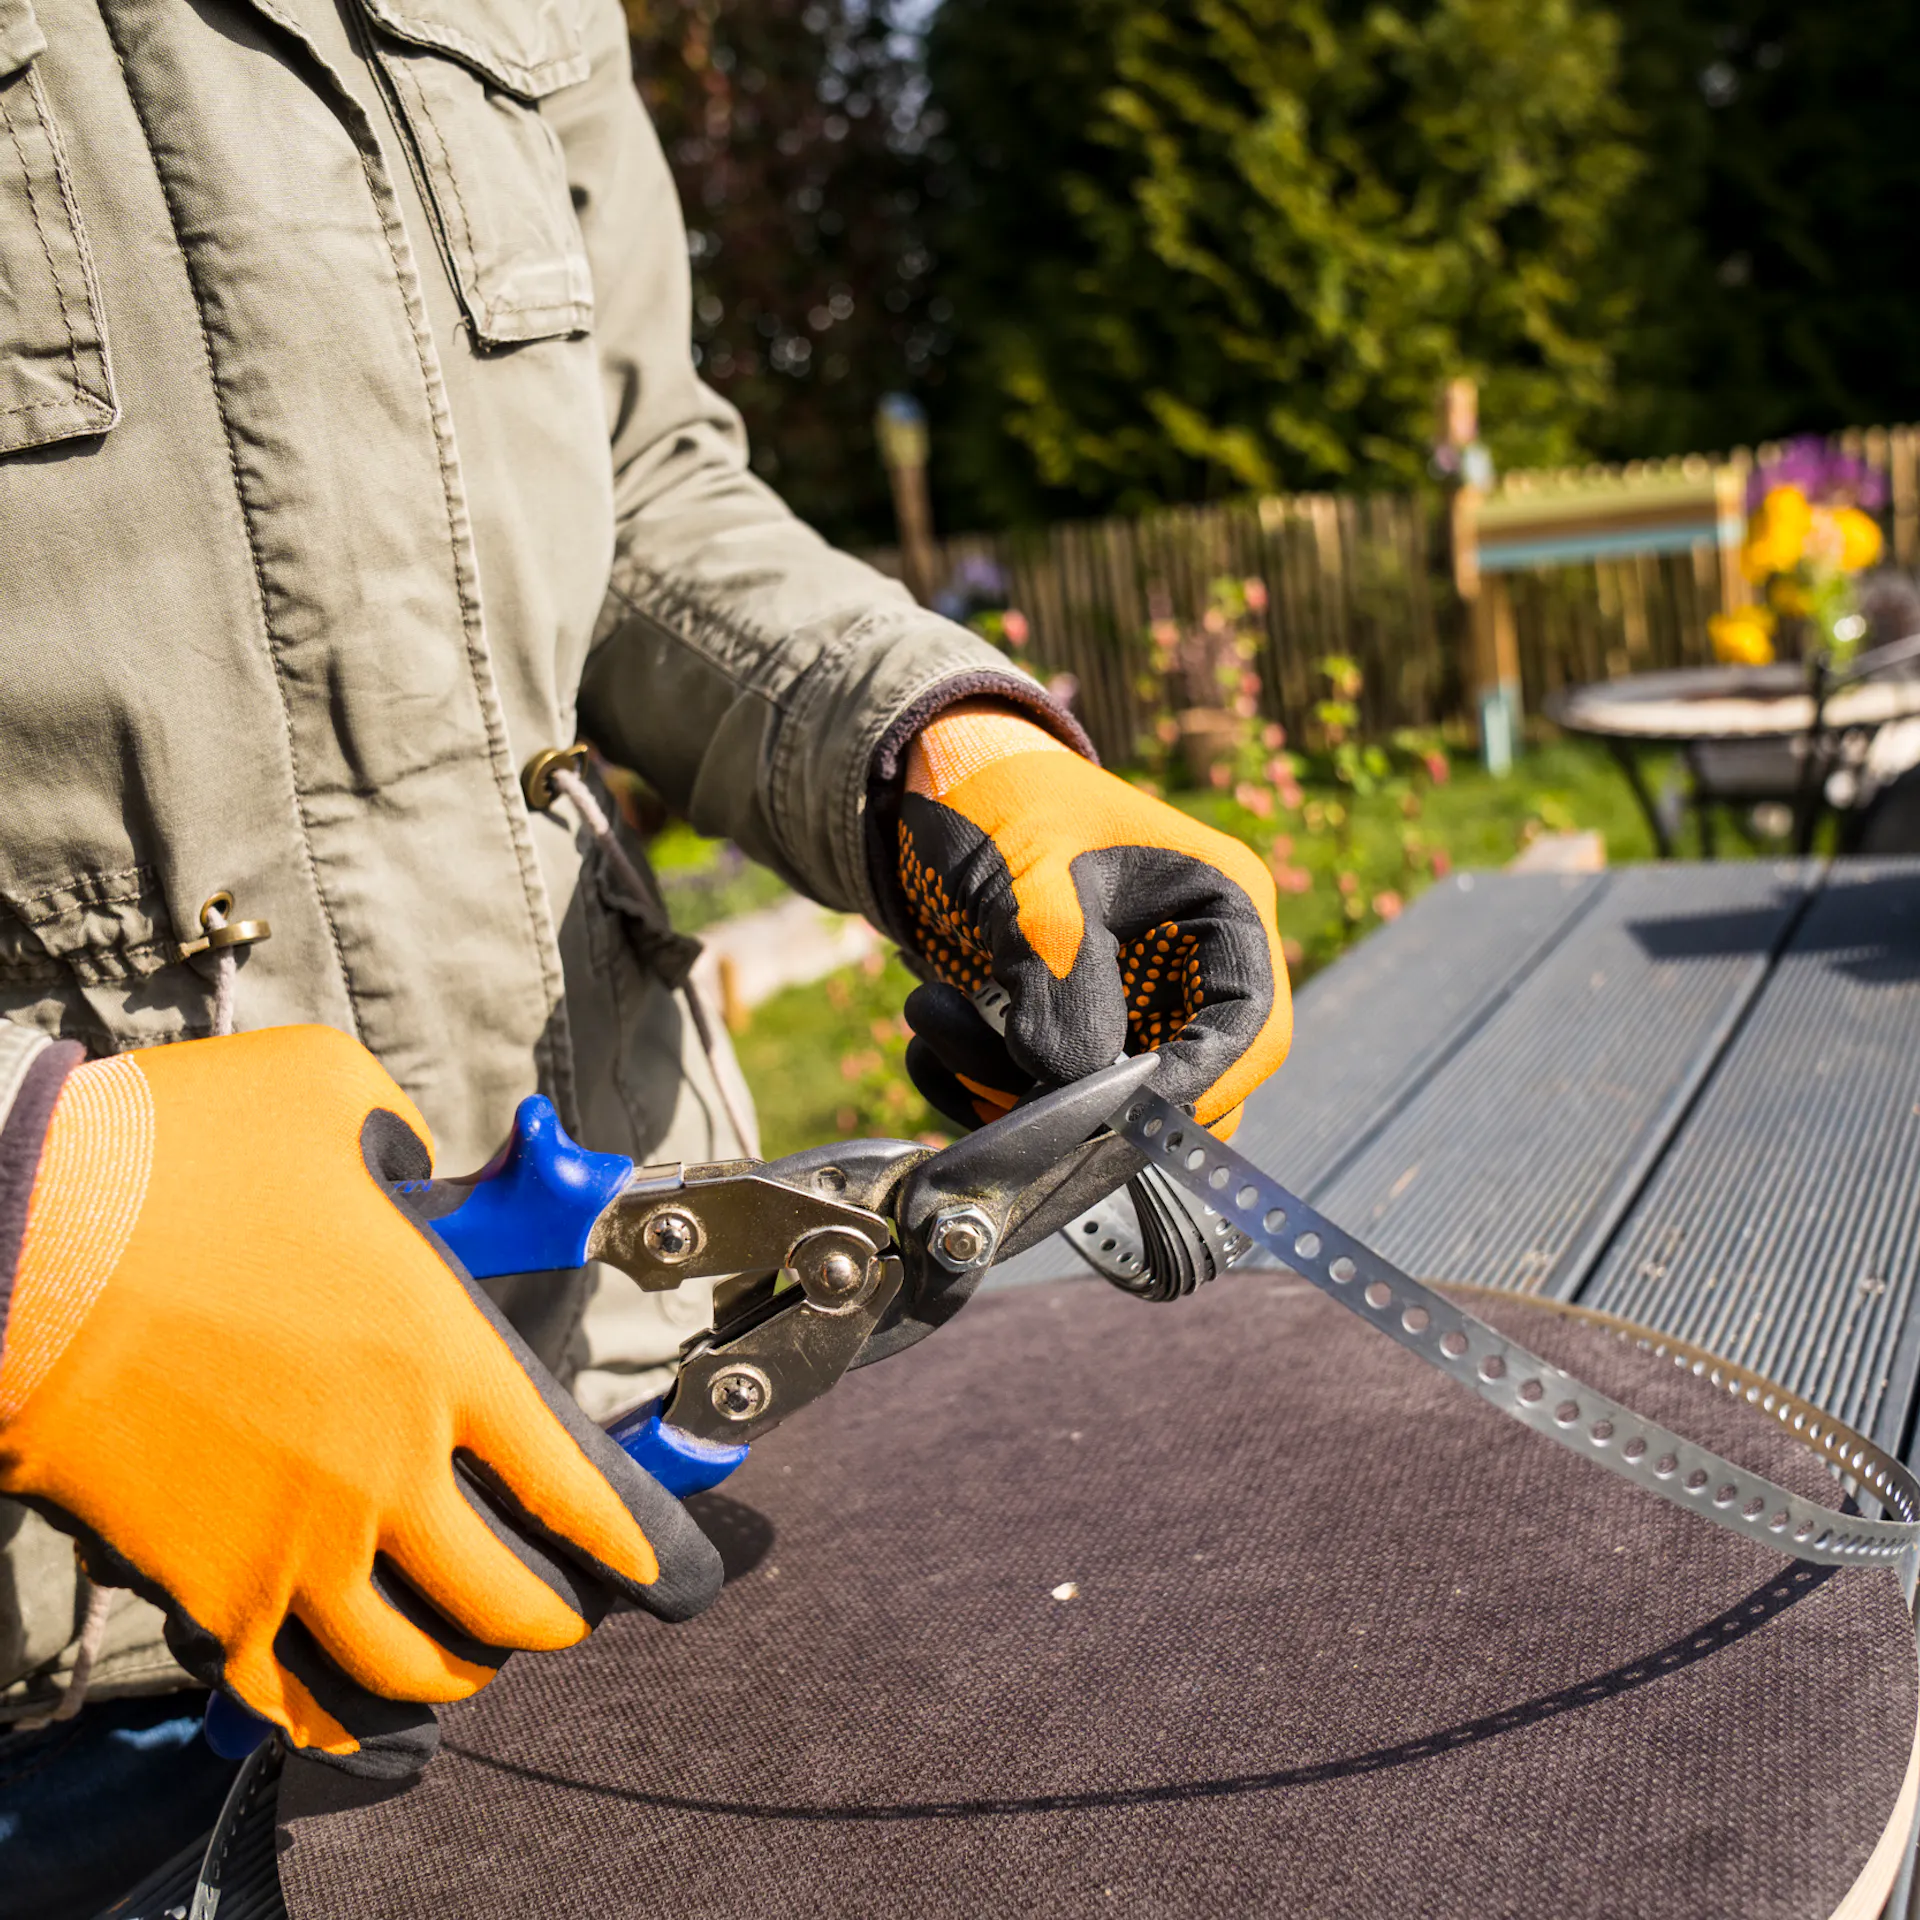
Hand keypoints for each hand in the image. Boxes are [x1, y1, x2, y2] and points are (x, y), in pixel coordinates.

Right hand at [0, 1027, 719, 1776]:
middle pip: (510, 1600)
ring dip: (456, 1672)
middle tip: (565, 1615)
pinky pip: (285, 1693)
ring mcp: (297, 1544)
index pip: (573, 1487)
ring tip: (469, 1660)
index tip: (657, 1568)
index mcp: (443, 1355)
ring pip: (409, 1663)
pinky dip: (334, 1716)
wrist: (14, 1237)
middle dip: (554, 1619)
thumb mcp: (327, 1094)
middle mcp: (390, 1467)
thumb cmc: (169, 1157)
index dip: (631, 1543)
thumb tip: (405, 1160)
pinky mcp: (203, 1590)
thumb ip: (397, 1133)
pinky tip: (350, 1709)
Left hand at [896, 702, 1290, 1135]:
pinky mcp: (1072, 1035)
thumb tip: (1072, 1081)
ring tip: (928, 1011)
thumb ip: (1060, 972)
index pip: (1250, 1026)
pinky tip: (927, 1033)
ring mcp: (1131, 1007)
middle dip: (1082, 1099)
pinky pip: (1044, 1101)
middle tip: (992, 1073)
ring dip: (1005, 1087)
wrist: (936, 784)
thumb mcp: (1028, 874)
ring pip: (1101, 1106)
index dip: (1193, 1084)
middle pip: (1180, 1086)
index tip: (1109, 1114)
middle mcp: (1192, 968)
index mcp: (1221, 907)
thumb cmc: (1001, 802)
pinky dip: (978, 1087)